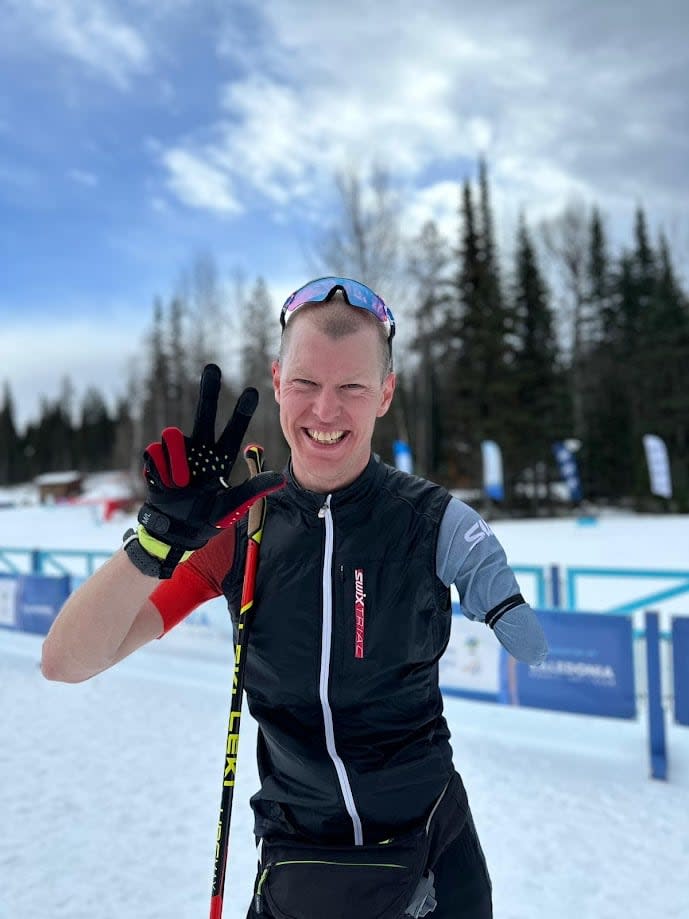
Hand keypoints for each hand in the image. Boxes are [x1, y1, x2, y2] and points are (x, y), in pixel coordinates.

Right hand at [124, 364, 283, 577]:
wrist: (174, 531)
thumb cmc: (205, 518)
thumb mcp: (234, 504)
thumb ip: (255, 489)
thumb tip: (283, 479)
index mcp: (219, 457)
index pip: (233, 430)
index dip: (241, 412)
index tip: (253, 391)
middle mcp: (199, 449)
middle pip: (204, 414)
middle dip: (208, 392)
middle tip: (213, 368)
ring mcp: (178, 452)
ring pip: (175, 435)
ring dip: (177, 461)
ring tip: (180, 482)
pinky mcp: (157, 459)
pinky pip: (156, 450)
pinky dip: (161, 469)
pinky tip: (165, 482)